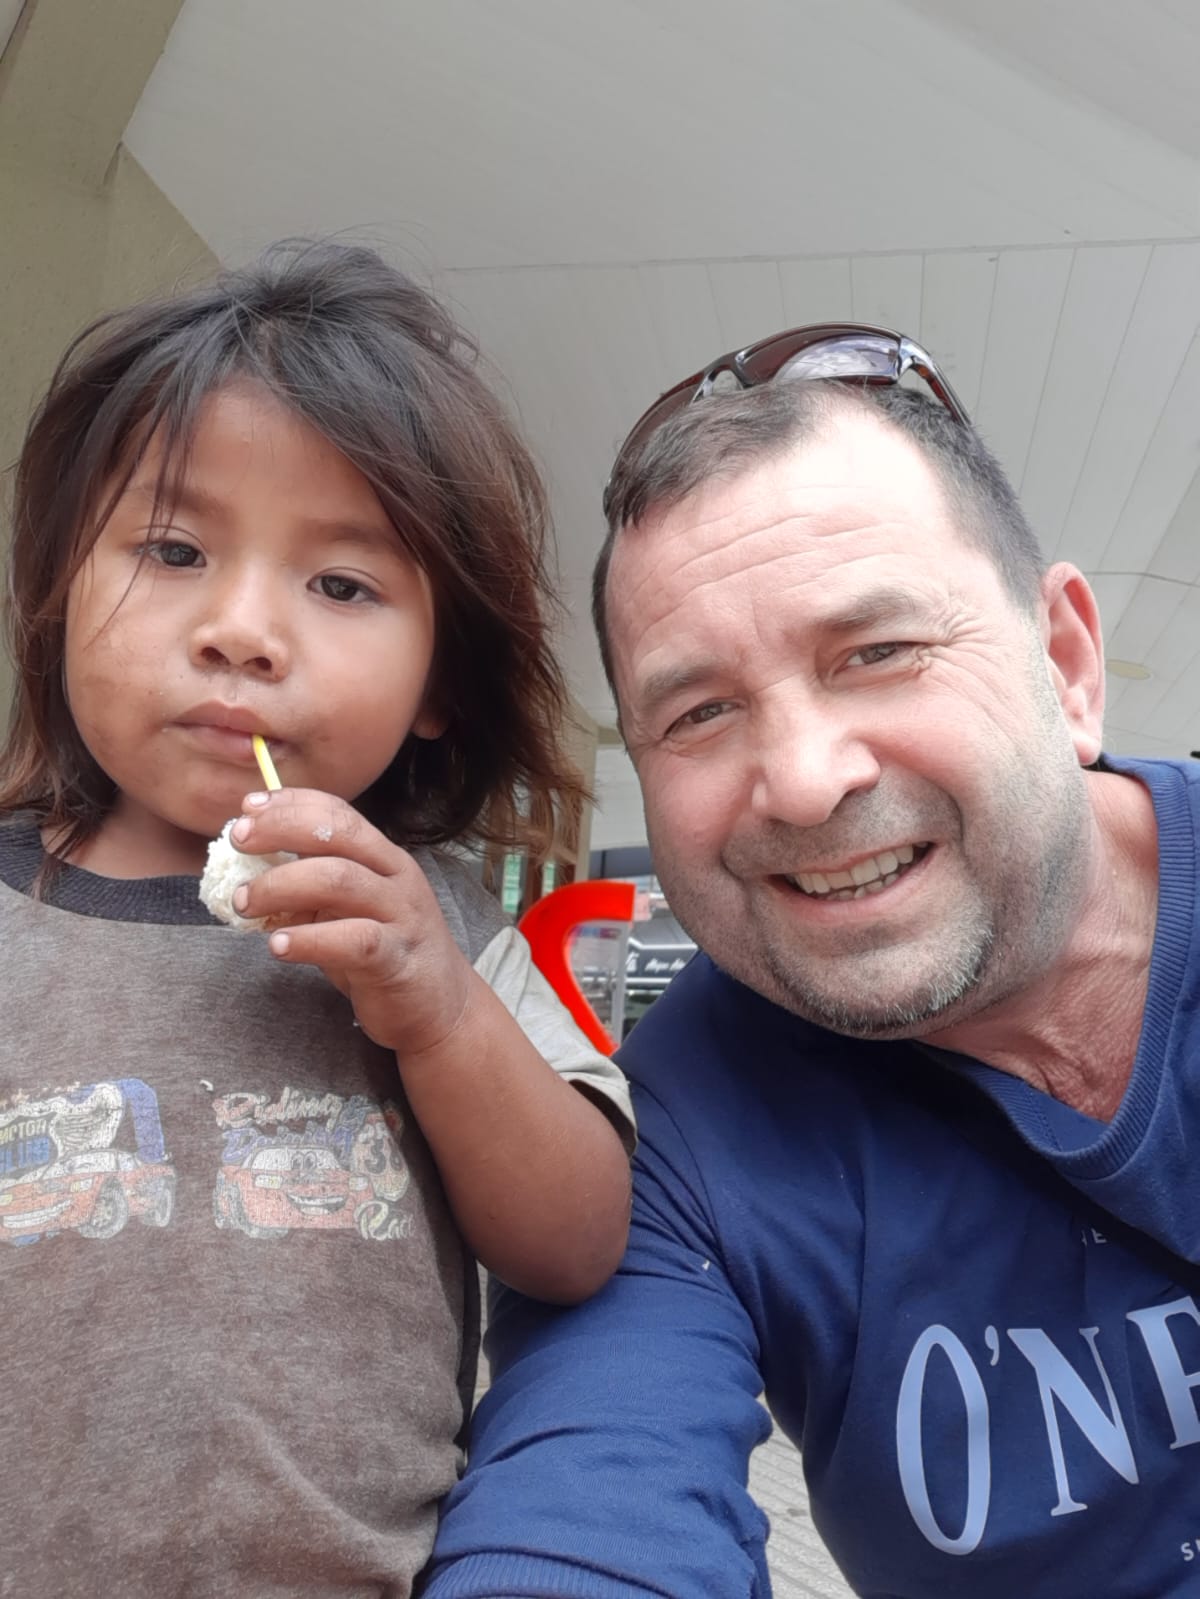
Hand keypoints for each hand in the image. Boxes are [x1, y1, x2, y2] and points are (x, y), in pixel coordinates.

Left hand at [229, 788, 474, 1057]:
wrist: (442, 1009)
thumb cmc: (385, 954)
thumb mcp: (348, 911)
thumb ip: (310, 890)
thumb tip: (246, 875)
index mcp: (384, 858)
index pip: (338, 813)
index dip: (291, 804)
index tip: (247, 807)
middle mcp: (397, 878)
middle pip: (338, 835)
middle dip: (281, 829)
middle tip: (237, 842)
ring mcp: (401, 916)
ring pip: (341, 881)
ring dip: (281, 885)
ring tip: (243, 903)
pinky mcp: (397, 960)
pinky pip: (353, 941)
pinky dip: (309, 939)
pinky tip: (278, 945)